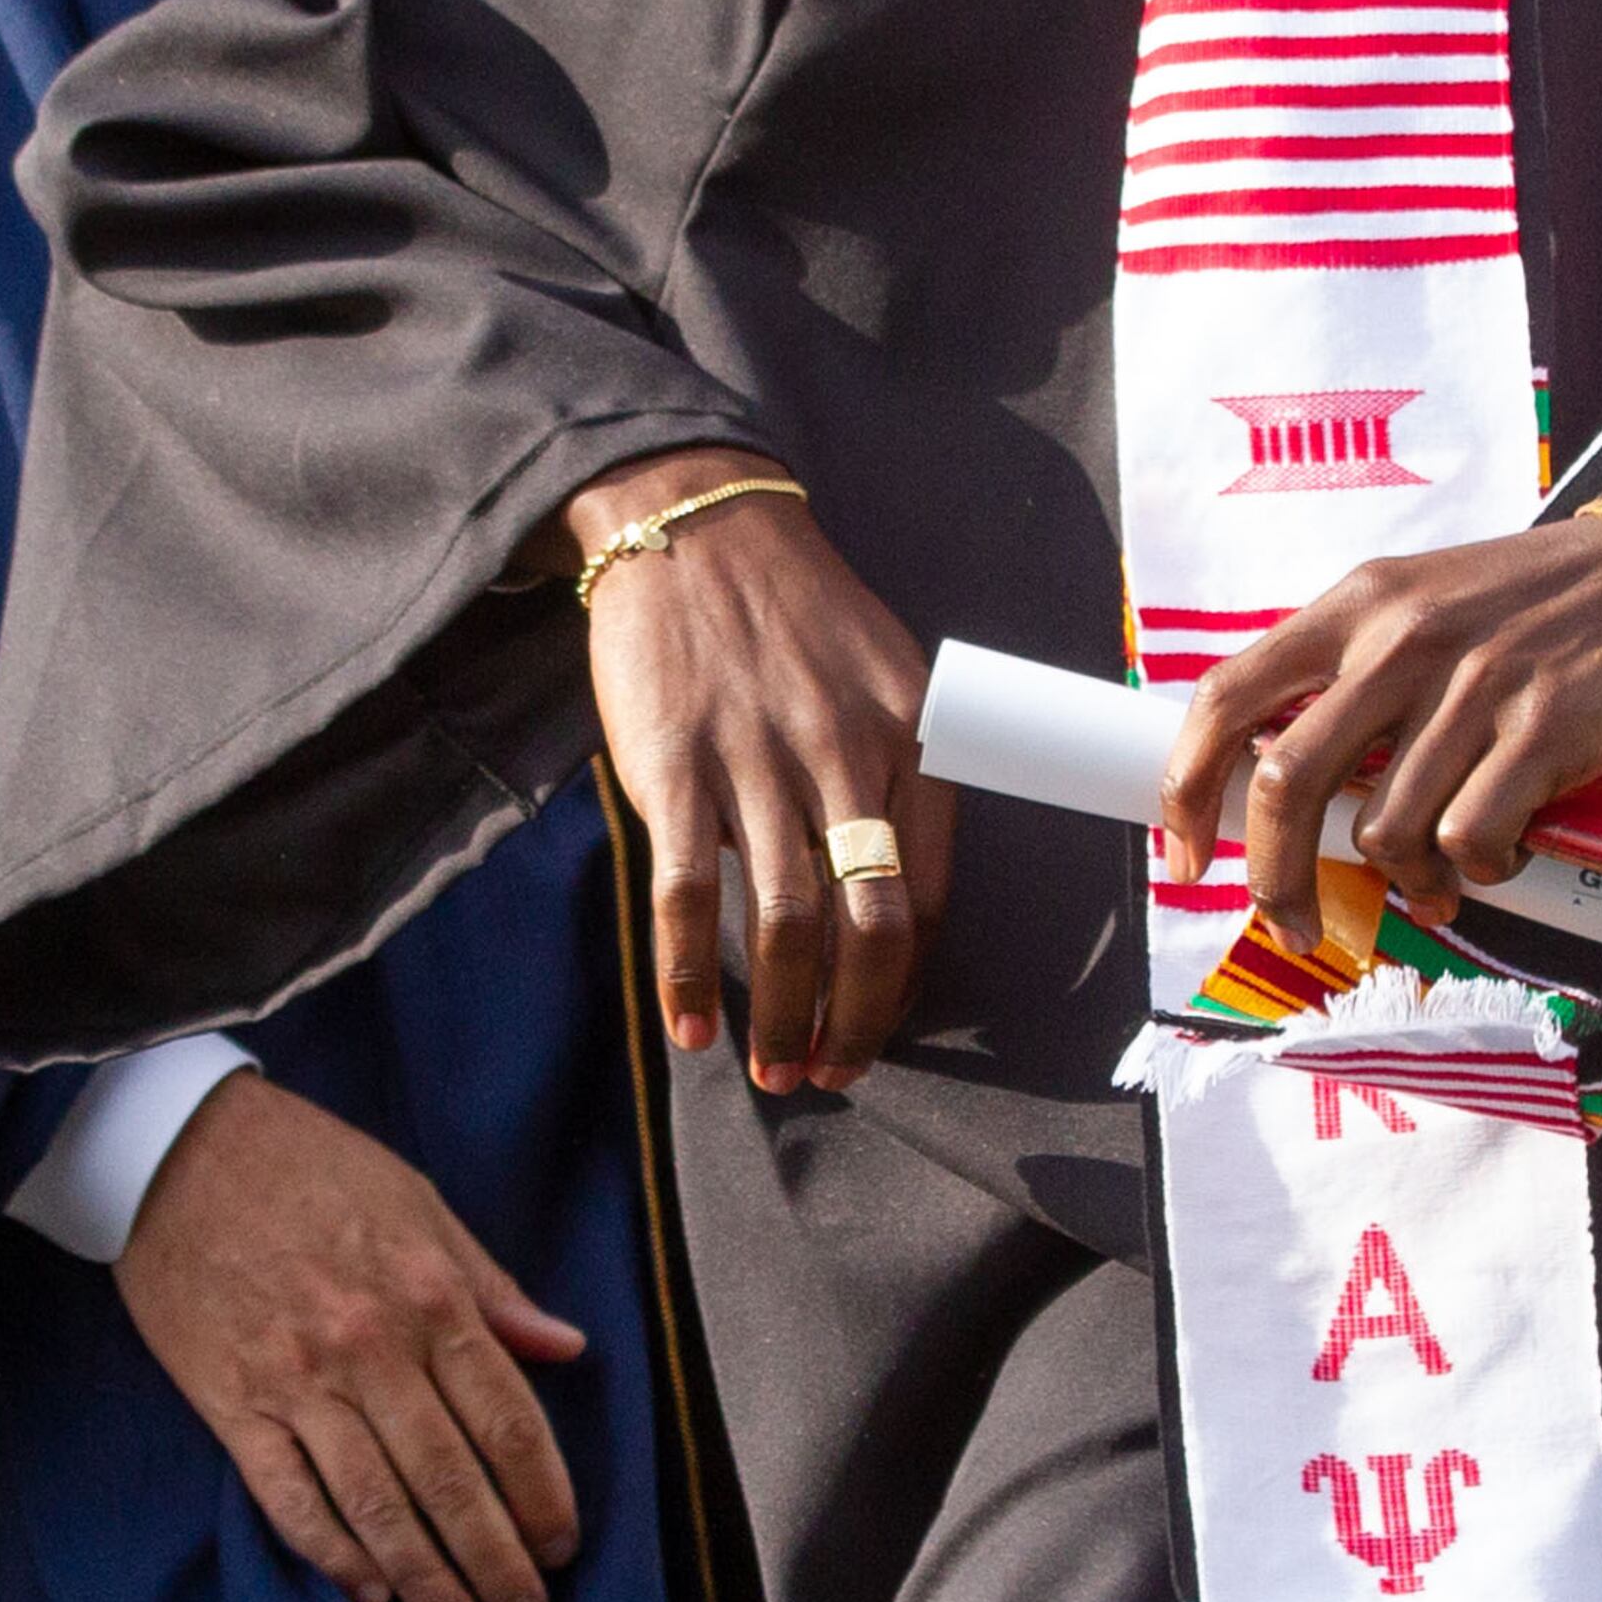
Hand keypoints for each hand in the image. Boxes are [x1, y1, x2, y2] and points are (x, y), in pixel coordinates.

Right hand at [116, 1069, 583, 1601]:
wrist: (182, 1150)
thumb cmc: (313, 1167)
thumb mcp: (420, 1204)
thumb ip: (491, 1286)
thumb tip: (563, 1347)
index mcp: (429, 1294)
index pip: (506, 1419)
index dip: (542, 1493)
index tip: (563, 1545)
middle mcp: (370, 1347)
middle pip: (449, 1478)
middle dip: (495, 1558)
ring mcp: (296, 1383)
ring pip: (375, 1503)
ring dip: (424, 1577)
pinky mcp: (231, 1406)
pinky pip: (289, 1498)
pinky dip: (332, 1553)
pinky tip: (369, 1590)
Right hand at [565, 453, 954, 1096]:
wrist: (697, 528)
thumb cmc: (794, 612)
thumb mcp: (888, 672)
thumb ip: (900, 771)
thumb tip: (896, 889)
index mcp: (910, 738)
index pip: (925, 895)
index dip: (904, 984)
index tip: (878, 1026)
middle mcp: (846, 756)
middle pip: (868, 929)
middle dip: (856, 1023)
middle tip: (832, 1074)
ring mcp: (759, 764)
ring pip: (786, 929)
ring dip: (782, 1019)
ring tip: (773, 1069)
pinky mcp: (676, 769)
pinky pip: (690, 898)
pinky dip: (689, 978)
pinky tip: (691, 1029)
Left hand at [1159, 519, 1601, 955]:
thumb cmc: (1535, 600)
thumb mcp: (1422, 603)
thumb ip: (1351, 674)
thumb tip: (1284, 781)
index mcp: (1358, 604)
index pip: (1230, 696)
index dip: (1187, 786)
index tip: (1184, 853)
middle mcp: (1402, 640)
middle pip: (1287, 781)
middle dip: (1275, 876)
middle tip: (1292, 921)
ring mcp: (1474, 686)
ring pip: (1387, 830)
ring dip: (1406, 880)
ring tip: (1440, 879)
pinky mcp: (1544, 731)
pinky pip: (1473, 839)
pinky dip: (1478, 870)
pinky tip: (1499, 853)